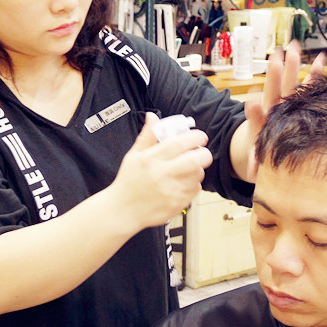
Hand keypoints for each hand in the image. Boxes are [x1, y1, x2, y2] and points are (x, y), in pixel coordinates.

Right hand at [109, 113, 212, 231]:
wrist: (123, 210)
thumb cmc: (128, 182)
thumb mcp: (133, 156)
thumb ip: (147, 136)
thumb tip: (152, 116)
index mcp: (150, 159)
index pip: (179, 143)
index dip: (195, 137)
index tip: (200, 137)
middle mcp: (162, 174)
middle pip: (195, 160)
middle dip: (204, 153)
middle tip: (201, 152)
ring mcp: (171, 191)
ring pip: (198, 175)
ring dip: (198, 169)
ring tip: (189, 168)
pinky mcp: (177, 204)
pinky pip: (195, 190)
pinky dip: (193, 184)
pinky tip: (183, 182)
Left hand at [240, 42, 324, 180]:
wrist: (270, 146)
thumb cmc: (266, 153)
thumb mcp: (261, 158)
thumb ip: (258, 163)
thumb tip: (252, 173)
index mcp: (265, 124)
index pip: (260, 115)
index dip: (256, 110)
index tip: (253, 99)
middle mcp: (276, 110)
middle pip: (275, 91)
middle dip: (277, 75)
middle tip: (278, 57)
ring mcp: (289, 104)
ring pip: (291, 84)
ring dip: (294, 67)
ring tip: (295, 48)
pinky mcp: (302, 102)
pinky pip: (310, 87)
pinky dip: (316, 74)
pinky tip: (322, 59)